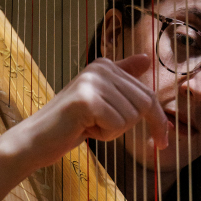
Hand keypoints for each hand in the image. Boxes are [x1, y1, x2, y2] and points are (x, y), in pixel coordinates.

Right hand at [22, 54, 167, 167]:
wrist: (36, 140)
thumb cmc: (70, 124)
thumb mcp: (102, 100)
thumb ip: (123, 80)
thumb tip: (147, 58)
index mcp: (105, 65)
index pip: (148, 95)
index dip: (158, 121)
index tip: (164, 142)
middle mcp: (100, 67)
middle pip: (144, 105)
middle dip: (129, 127)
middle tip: (99, 128)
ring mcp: (93, 82)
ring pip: (131, 118)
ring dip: (112, 131)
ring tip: (87, 125)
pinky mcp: (87, 100)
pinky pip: (117, 125)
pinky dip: (104, 135)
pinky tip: (83, 129)